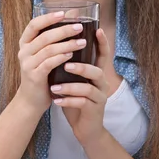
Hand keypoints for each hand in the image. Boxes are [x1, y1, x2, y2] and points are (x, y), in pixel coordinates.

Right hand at [14, 11, 86, 115]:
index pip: (34, 24)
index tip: (63, 14)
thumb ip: (52, 41)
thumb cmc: (41, 74)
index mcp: (25, 43)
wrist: (31, 100)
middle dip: (64, 30)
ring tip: (82, 42)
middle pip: (45, 36)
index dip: (48, 18)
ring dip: (67, 44)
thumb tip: (72, 20)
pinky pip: (48, 63)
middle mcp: (24, 51)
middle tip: (80, 27)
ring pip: (48, 49)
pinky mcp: (34, 76)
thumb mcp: (43, 55)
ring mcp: (27, 64)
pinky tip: (71, 55)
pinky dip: (61, 57)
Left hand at [52, 28, 112, 146]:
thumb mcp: (75, 81)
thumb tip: (57, 46)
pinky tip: (56, 101)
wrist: (85, 128)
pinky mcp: (94, 111)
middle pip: (97, 71)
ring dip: (70, 87)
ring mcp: (100, 98)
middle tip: (66, 64)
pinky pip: (82, 103)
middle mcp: (102, 84)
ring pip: (89, 88)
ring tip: (54, 87)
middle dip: (82, 67)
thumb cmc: (77, 100)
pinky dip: (68, 101)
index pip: (103, 55)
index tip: (97, 30)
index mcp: (97, 74)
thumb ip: (71, 66)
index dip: (102, 43)